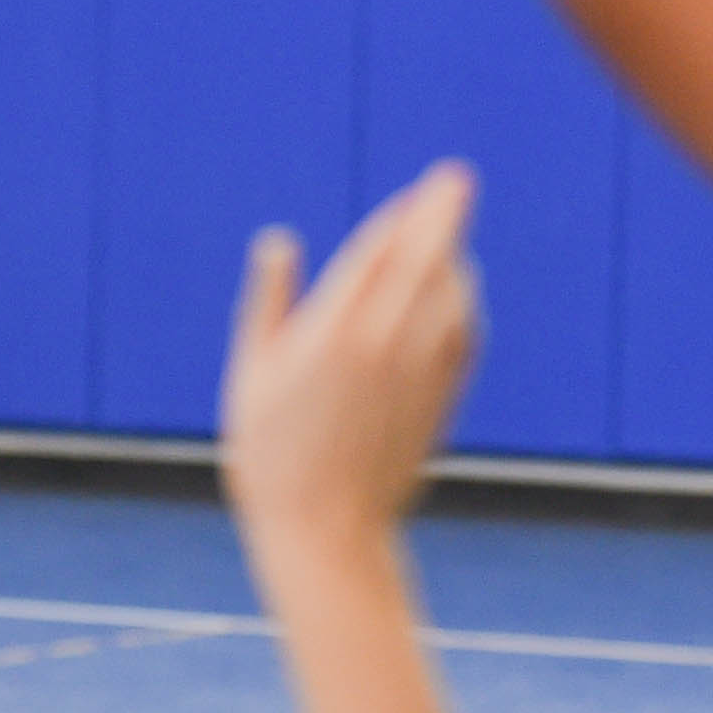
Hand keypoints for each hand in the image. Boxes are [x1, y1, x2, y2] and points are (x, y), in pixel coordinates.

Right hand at [221, 163, 483, 551]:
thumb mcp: (251, 376)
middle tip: (457, 178)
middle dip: (443, 214)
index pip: (380, 252)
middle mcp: (386, 344)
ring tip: (445, 238)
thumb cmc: (271, 458)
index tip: (420, 189)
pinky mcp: (440, 400)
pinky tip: (453, 294)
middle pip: (426, 260)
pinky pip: (461, 334)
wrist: (326, 534)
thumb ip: (269, 303)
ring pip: (452, 296)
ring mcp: (420, 372)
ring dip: (452, 260)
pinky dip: (461, 304)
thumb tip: (280, 240)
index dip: (403, 215)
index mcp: (333, 332)